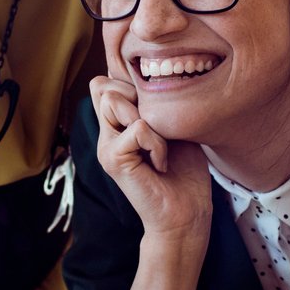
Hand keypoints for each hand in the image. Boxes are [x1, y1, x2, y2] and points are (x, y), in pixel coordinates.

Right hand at [89, 75, 211, 243]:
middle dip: (137, 96)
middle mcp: (106, 133)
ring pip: (112, 99)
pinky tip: (161, 163)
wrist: (186, 214)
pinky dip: (157, 143)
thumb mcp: (171, 126)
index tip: (158, 113)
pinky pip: (137, 128)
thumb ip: (154, 103)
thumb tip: (148, 75)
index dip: (132, 84)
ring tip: (159, 146)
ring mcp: (106, 146)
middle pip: (103, 86)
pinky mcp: (112, 160)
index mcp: (117, 124)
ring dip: (147, 118)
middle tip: (158, 129)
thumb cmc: (185, 171)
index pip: (106, 81)